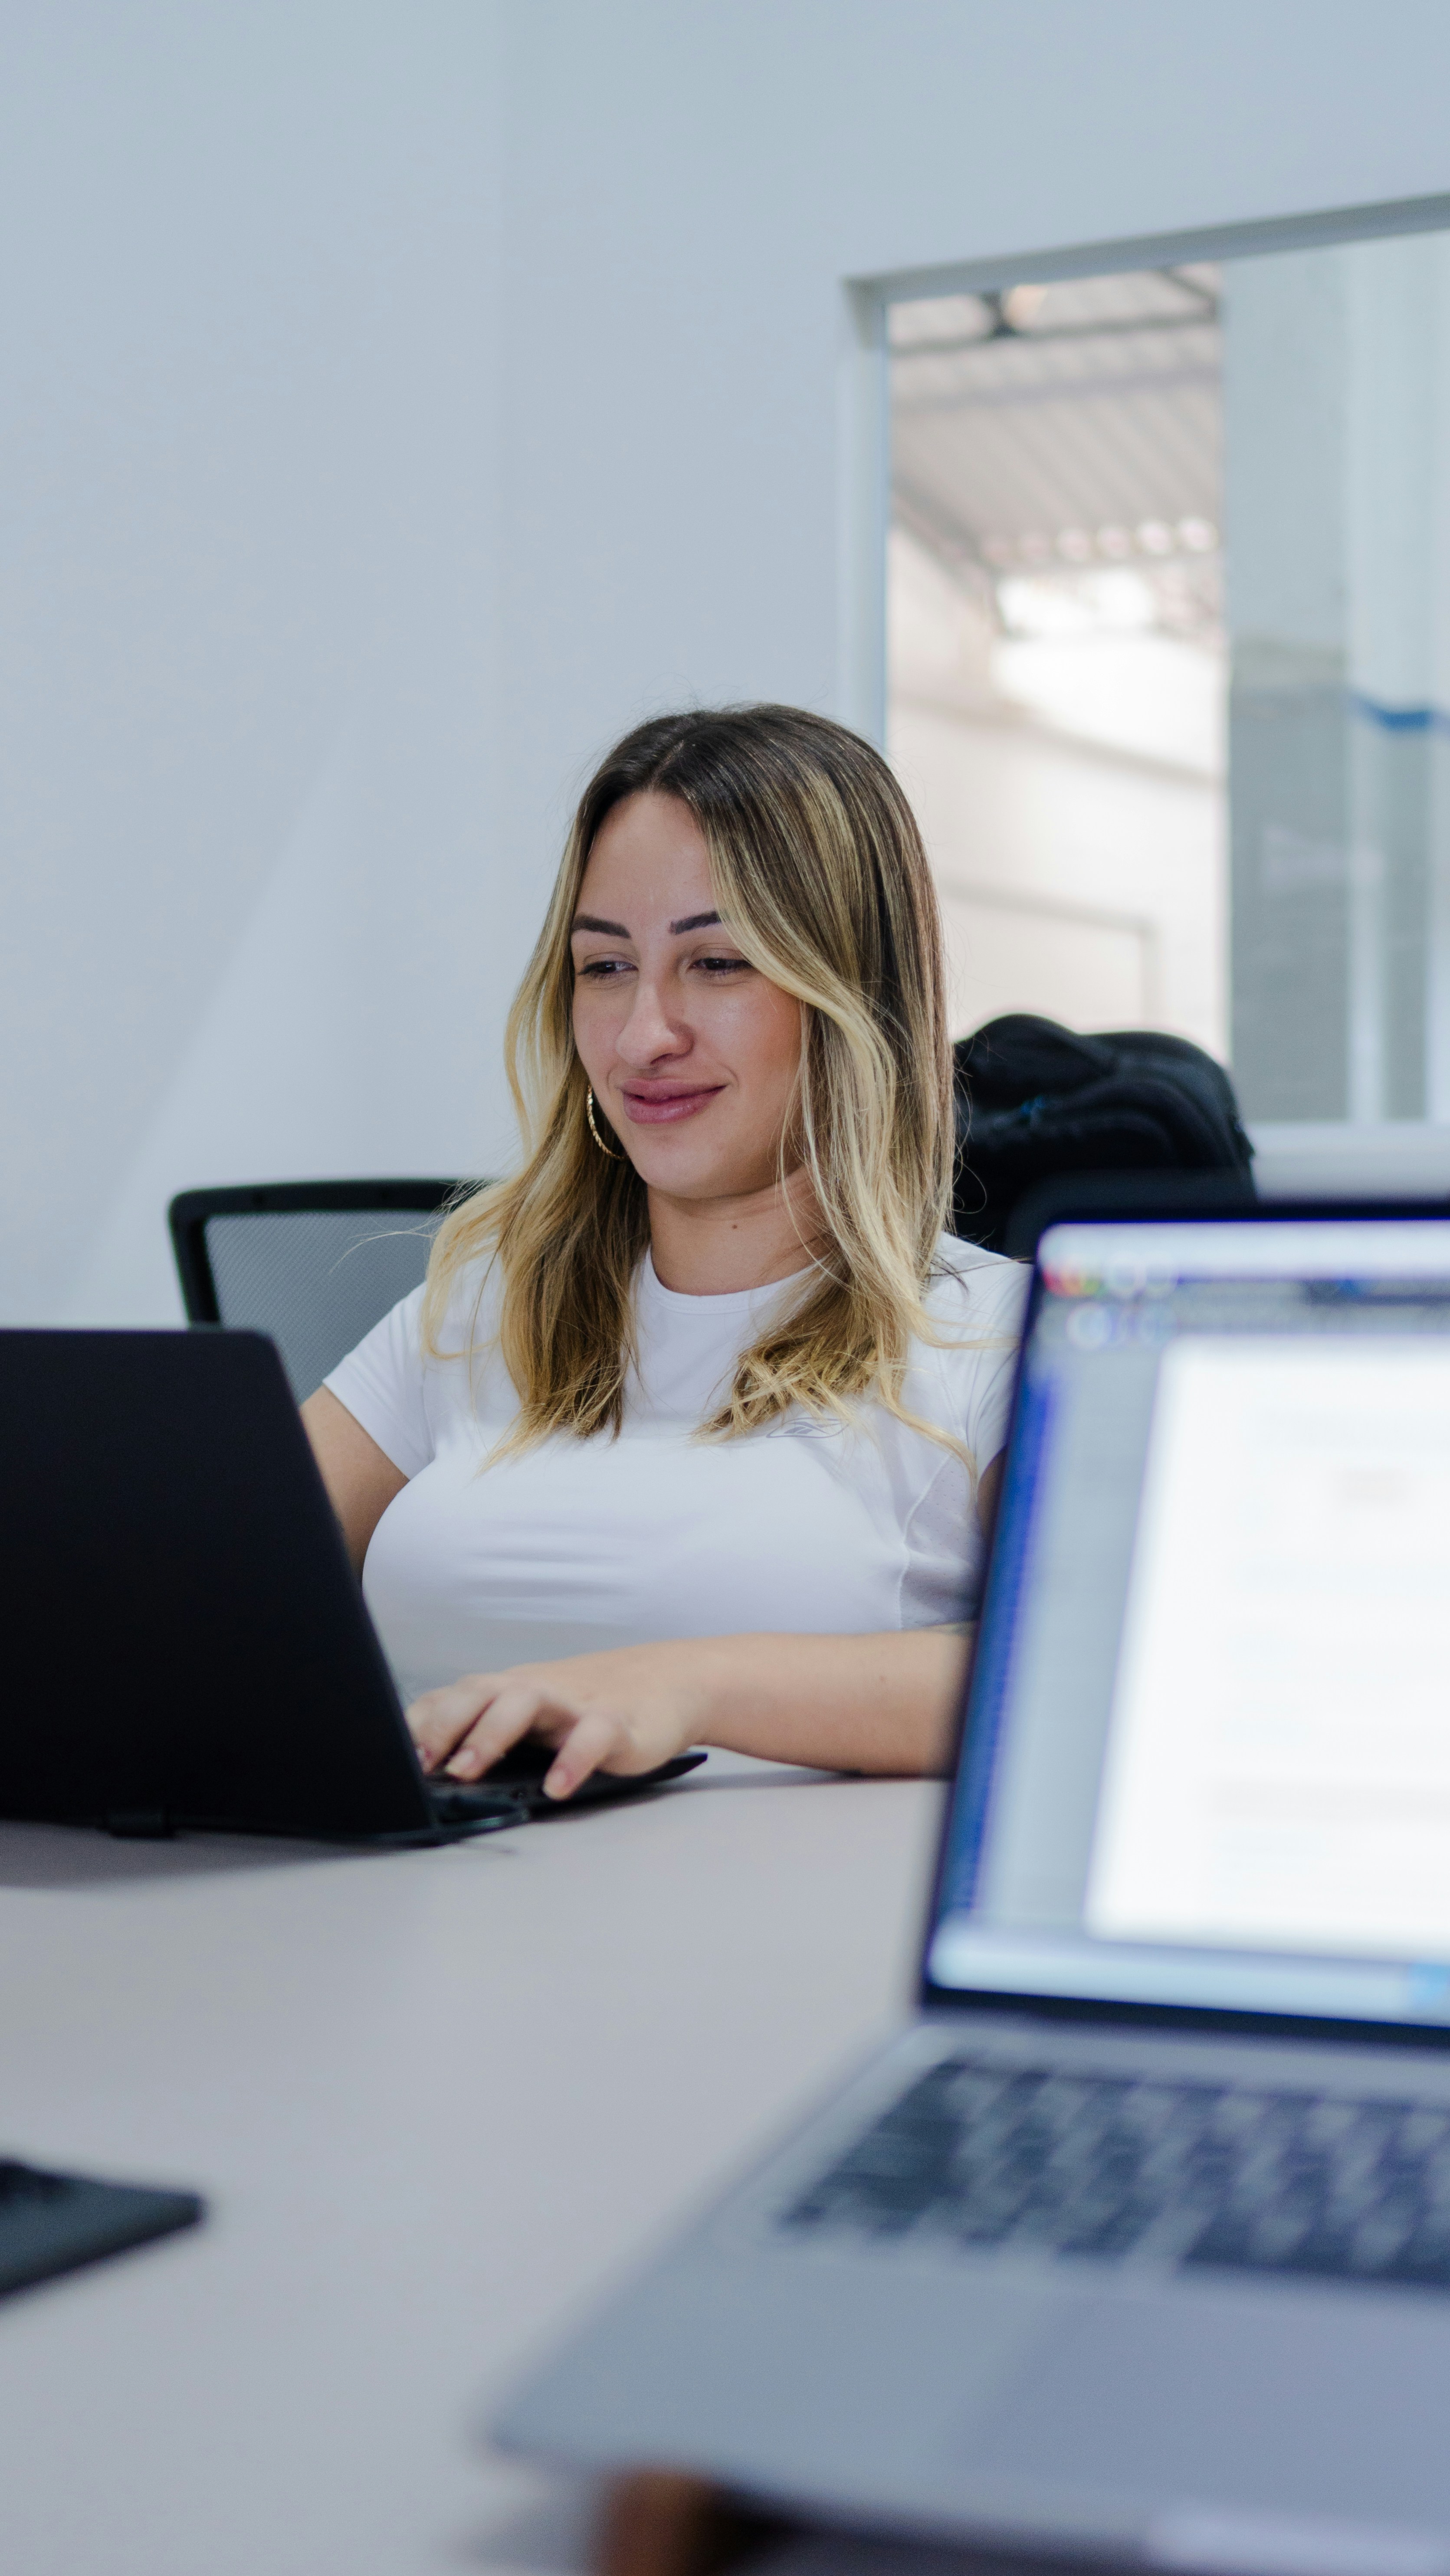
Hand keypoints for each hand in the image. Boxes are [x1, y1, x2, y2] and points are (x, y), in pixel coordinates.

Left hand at [407, 1641, 711, 1801]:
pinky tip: (558, 1787)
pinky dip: (572, 1760)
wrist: (666, 1682)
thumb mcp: (531, 1718)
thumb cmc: (584, 1707)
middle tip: (418, 1764)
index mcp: (506, 1690)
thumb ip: (487, 1735)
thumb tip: (426, 1778)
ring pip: (524, 1702)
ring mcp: (573, 1702)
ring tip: (466, 1769)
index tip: (386, 1758)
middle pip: (478, 1692)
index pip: (450, 1699)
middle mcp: (532, 1689)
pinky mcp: (615, 1722)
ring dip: (489, 1734)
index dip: (416, 1726)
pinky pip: (590, 1736)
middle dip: (442, 1726)